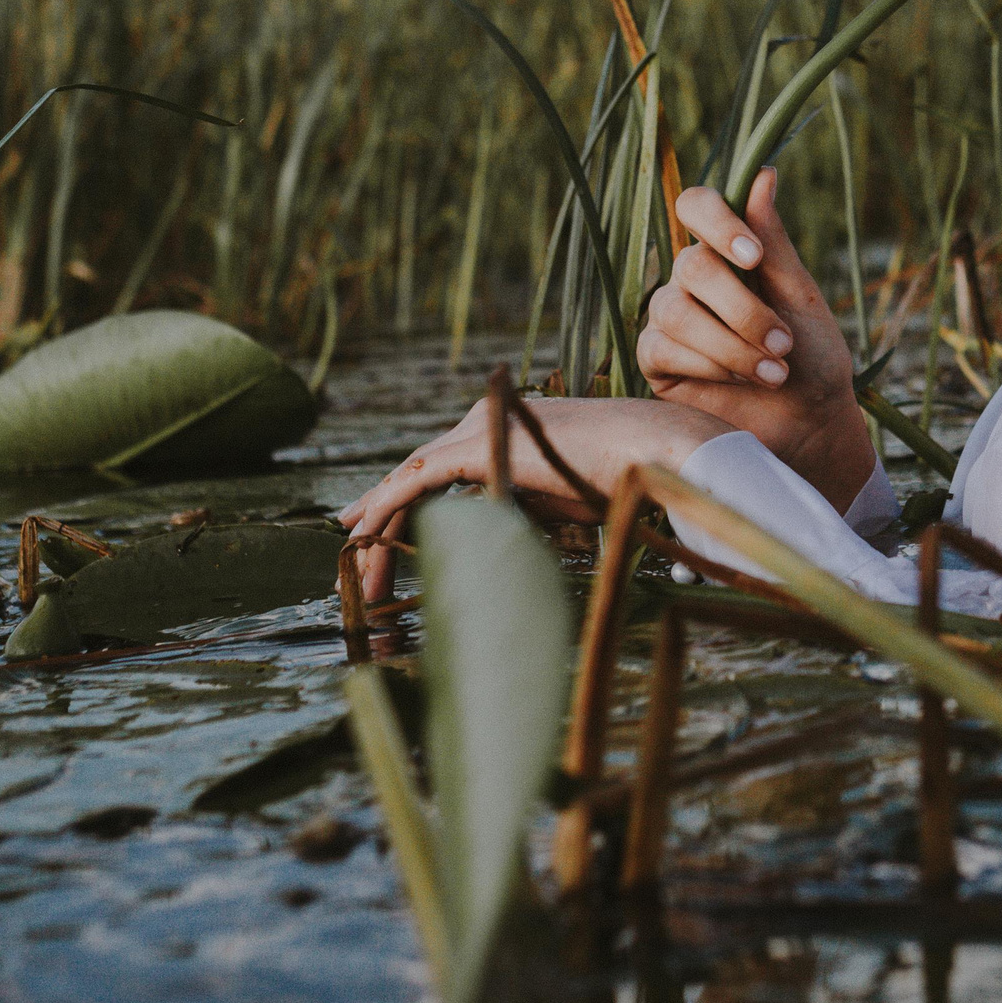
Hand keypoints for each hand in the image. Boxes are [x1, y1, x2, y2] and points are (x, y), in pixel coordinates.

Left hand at [335, 394, 724, 600]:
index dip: (400, 507)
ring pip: (407, 482)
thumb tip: (494, 539)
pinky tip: (364, 539)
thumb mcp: (556, 499)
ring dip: (377, 531)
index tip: (373, 538)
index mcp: (499, 431)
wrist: (647, 451)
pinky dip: (385, 511)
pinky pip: (414, 482)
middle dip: (378, 525)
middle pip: (412, 478)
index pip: (435, 473)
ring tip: (360, 579)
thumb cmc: (616, 477)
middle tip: (354, 569)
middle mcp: (479, 423)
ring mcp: (475, 430)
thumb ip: (518, 508)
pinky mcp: (474, 447)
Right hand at [639, 168, 875, 504]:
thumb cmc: (812, 358)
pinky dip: (709, 365)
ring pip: (676, 310)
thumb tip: (762, 173)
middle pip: (692, 266)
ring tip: (774, 372)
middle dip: (744, 310)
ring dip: (732, 344)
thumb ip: (774, 243)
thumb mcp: (800, 297)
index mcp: (729, 252)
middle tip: (785, 344)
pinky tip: (738, 384)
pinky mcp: (655, 360)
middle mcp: (692, 279)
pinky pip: (662, 348)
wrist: (809, 424)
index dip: (717, 223)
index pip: (696, 206)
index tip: (752, 257)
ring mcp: (669, 318)